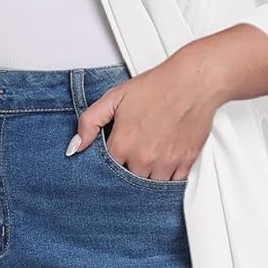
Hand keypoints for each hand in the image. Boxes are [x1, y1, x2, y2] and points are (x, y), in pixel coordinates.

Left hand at [66, 48, 224, 181]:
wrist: (193, 82)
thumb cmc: (156, 87)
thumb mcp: (113, 98)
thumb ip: (89, 123)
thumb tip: (74, 147)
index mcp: (123, 144)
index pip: (106, 170)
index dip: (107, 163)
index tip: (113, 155)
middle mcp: (144, 159)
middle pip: (128, 181)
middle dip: (127, 171)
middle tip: (131, 155)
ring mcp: (166, 163)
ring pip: (150, 185)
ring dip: (146, 176)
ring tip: (147, 157)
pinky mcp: (186, 163)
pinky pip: (173, 184)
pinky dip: (167, 177)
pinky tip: (163, 162)